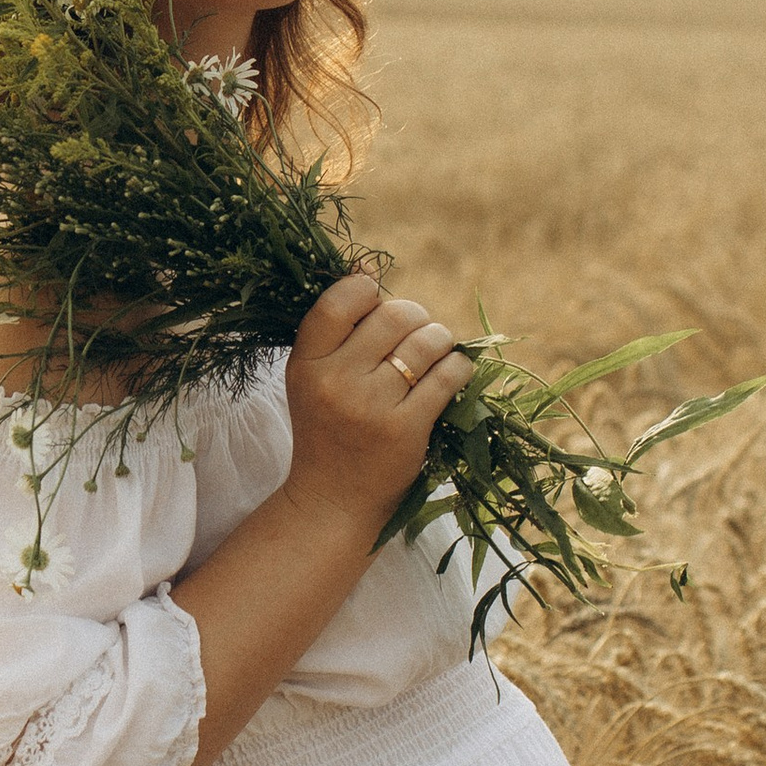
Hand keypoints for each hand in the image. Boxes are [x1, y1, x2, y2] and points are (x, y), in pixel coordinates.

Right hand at [283, 273, 472, 537]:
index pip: (340, 301)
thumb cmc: (327, 428)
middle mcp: (336, 382)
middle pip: (394, 315)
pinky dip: (459, 368)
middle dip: (415, 316)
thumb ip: (336, 328)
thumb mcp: (315, 377)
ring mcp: (372, 407)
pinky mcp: (407, 430)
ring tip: (436, 352)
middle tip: (418, 332)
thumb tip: (364, 266)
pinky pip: (449, 377)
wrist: (333, 499)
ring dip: (441, 340)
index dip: (367, 292)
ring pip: (428, 342)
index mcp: (306, 363)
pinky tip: (453, 374)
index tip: (377, 306)